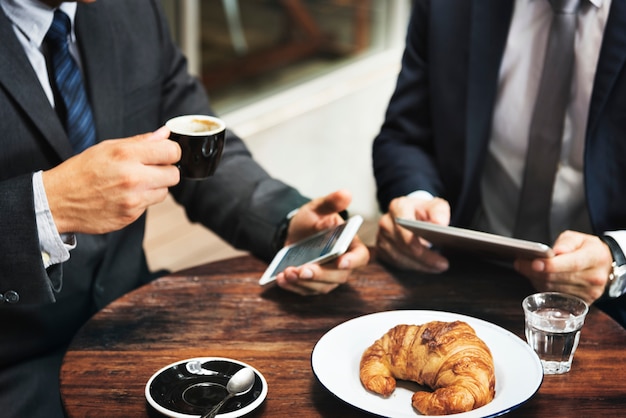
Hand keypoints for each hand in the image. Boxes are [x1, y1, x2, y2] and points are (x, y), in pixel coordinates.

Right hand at [42, 126, 180, 234]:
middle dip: (166, 171)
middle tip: (151, 170)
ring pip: (165, 192)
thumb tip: (164, 134)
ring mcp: (133, 199)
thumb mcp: (107, 148)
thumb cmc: (81, 171)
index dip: (171, 152)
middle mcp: (133, 177)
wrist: (58, 201)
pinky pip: (149, 205)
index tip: (165, 154)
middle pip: (174, 174)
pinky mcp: (131, 215)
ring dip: (155, 187)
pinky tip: (125, 195)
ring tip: (135, 183)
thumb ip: (140, 141)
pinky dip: (142, 200)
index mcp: (126, 155)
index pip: (171, 151)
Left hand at [274, 189, 369, 294]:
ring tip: (286, 273)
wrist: (294, 233)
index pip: (360, 257)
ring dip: (303, 283)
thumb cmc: (312, 220)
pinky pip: (305, 290)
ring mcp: (328, 278)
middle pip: (338, 276)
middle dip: (320, 275)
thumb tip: (346, 193)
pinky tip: (280, 279)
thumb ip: (331, 202)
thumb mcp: (318, 208)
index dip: (353, 261)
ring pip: (320, 286)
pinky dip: (292, 287)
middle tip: (303, 270)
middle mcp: (342, 265)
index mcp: (350, 245)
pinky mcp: (313, 285)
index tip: (342, 262)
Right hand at [375, 195, 449, 271]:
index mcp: (398, 207)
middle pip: (401, 244)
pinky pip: (395, 263)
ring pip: (398, 256)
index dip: (408, 238)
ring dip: (419, 265)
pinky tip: (427, 267)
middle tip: (442, 264)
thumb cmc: (424, 212)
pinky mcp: (382, 250)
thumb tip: (440, 223)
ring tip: (439, 267)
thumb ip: (439, 211)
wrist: (412, 217)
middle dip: (422, 257)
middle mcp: (386, 222)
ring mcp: (382, 237)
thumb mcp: (435, 206)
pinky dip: (412, 267)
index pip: (401, 223)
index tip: (420, 249)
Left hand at [514, 230, 611, 303]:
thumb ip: (566, 242)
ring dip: (536, 278)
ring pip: (553, 289)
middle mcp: (595, 278)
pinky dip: (542, 287)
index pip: (573, 264)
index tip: (534, 262)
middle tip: (519, 263)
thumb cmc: (587, 249)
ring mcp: (590, 293)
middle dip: (534, 271)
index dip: (552, 265)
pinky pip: (556, 296)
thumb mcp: (578, 238)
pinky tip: (537, 277)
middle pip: (559, 278)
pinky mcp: (583, 302)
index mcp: (595, 258)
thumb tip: (556, 251)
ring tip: (526, 268)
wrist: (603, 264)